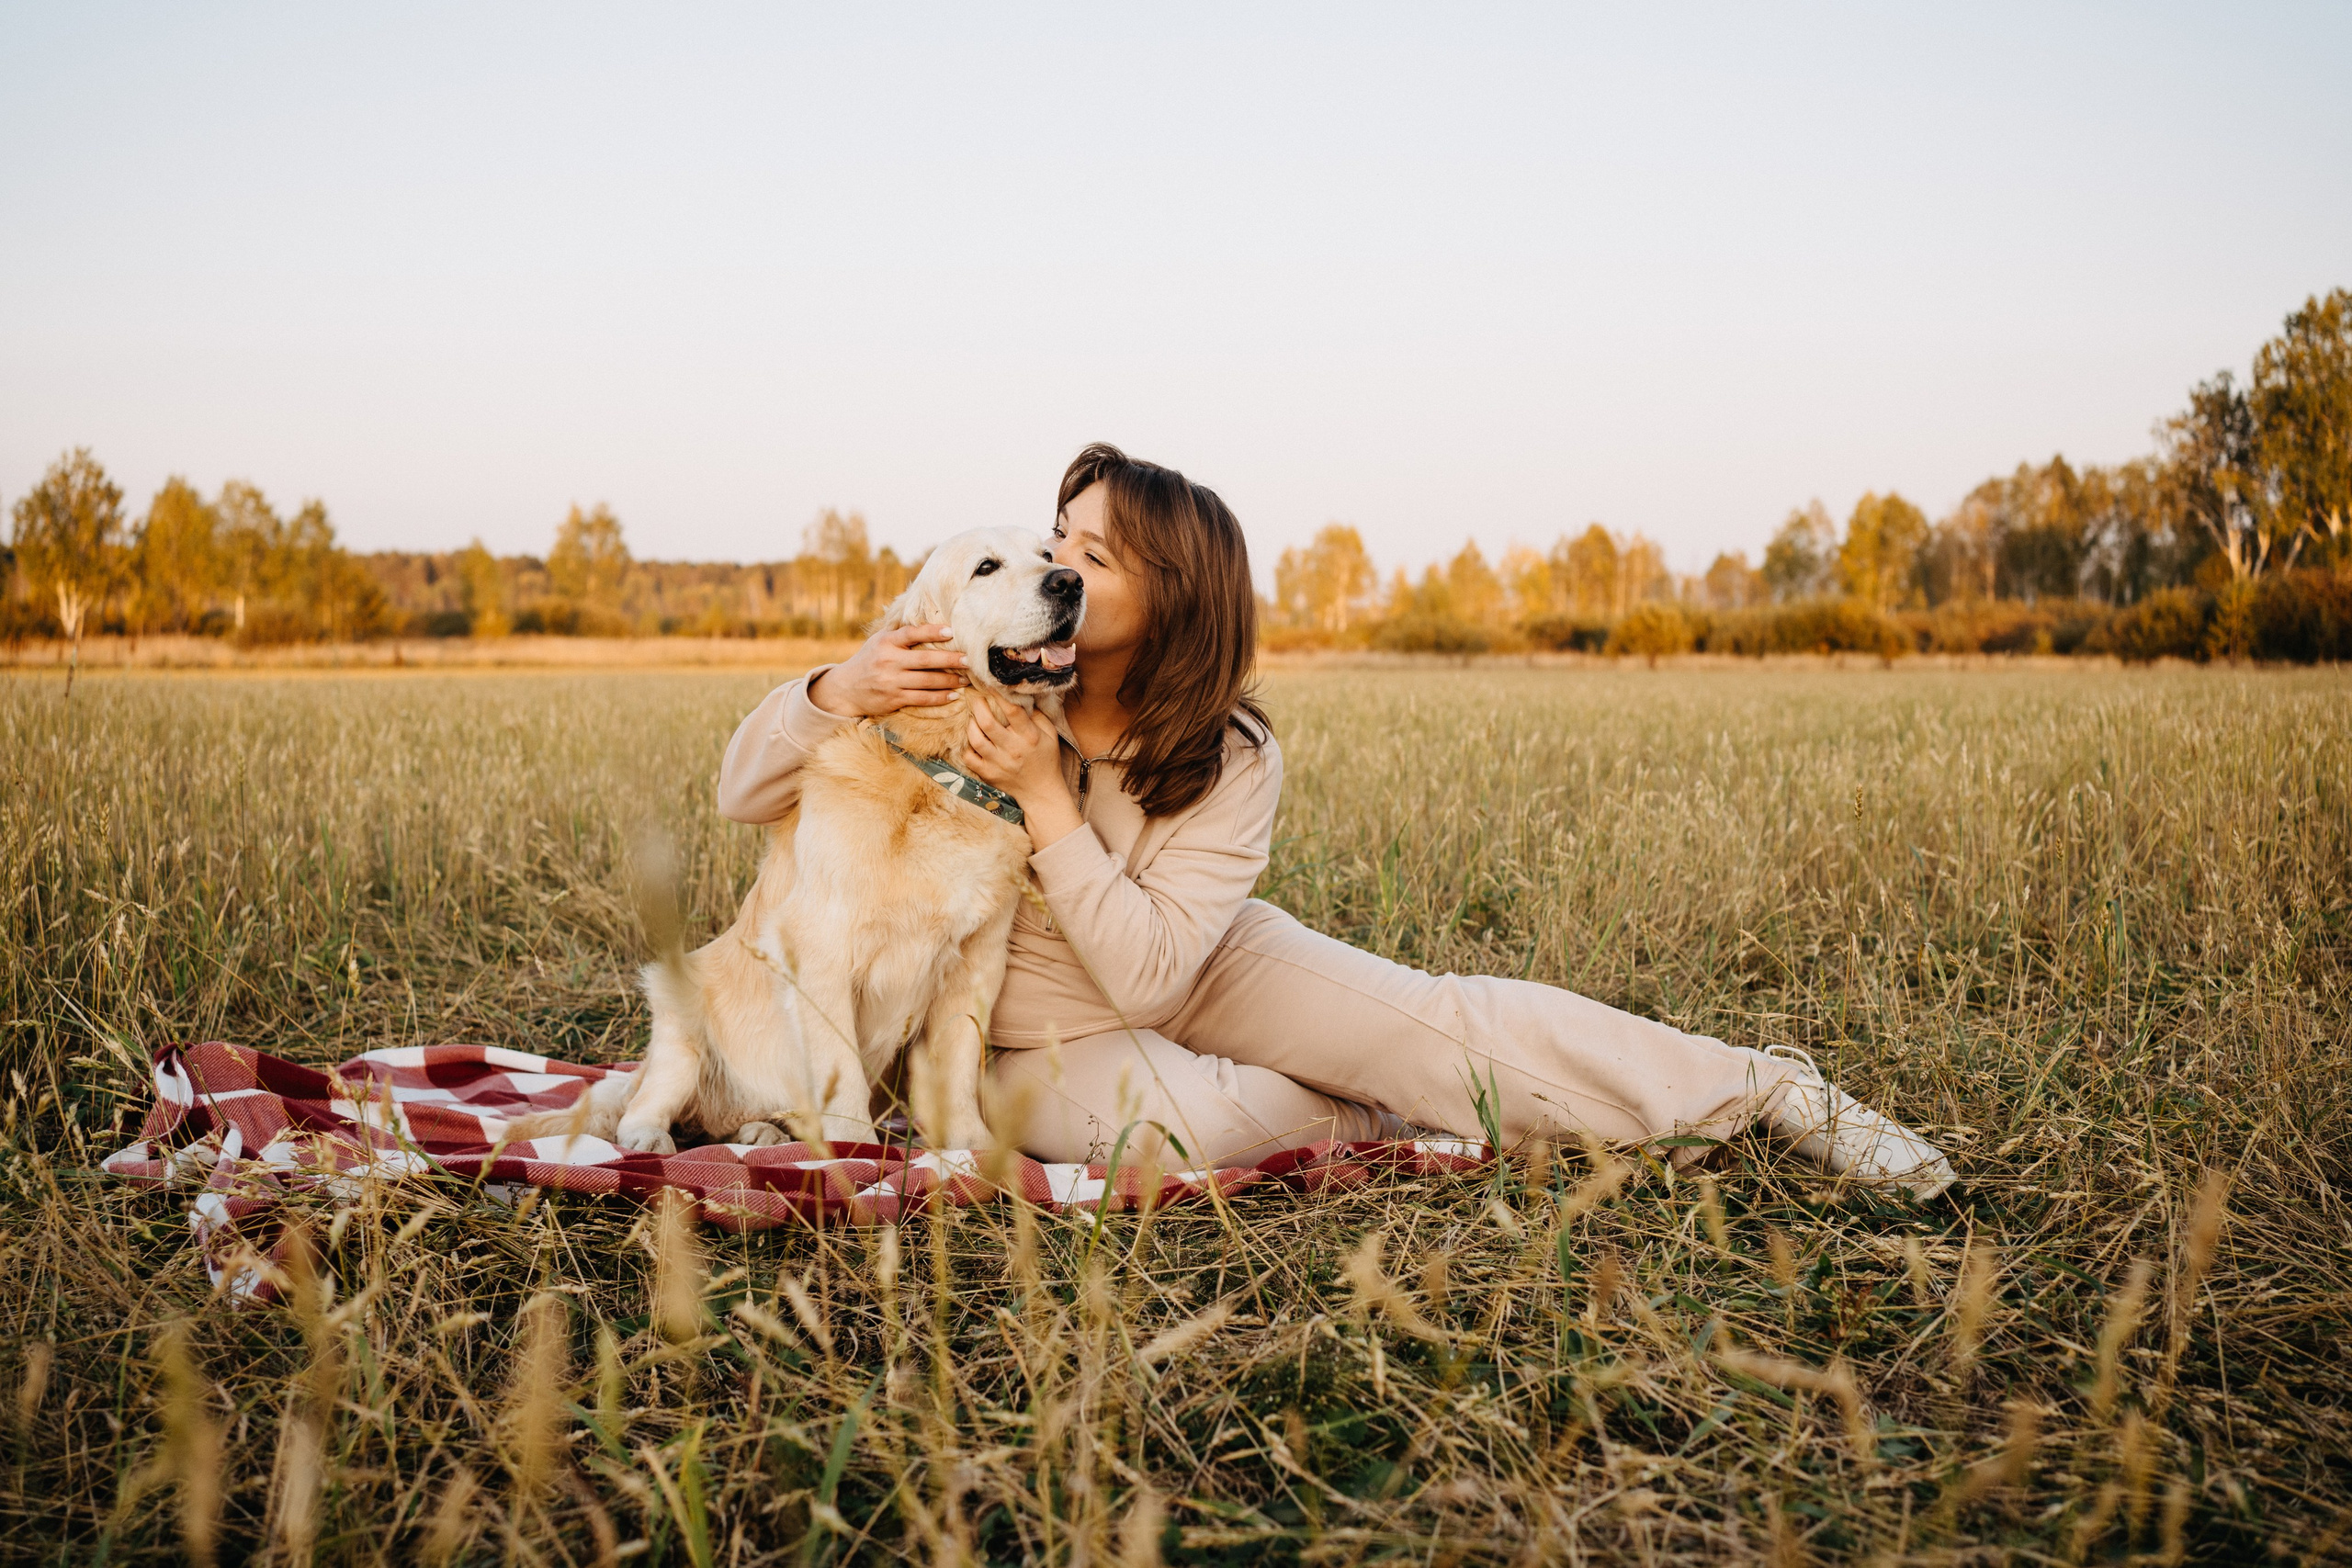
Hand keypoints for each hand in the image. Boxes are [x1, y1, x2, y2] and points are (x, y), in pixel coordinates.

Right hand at [807, 624, 966, 717]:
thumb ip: (900, 634)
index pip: (911, 633)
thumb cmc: (869, 660)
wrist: (845, 688)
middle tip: (968, 659)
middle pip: (925, 660)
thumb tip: (930, 622)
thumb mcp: (879, 641)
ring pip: (927, 681)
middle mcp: (888, 661)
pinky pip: (922, 698)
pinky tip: (953, 695)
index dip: (931, 632)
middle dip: (950, 660)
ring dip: (950, 680)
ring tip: (966, 679)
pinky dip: (940, 697)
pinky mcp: (894, 699)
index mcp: (886, 642)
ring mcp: (891, 681)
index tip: (951, 631)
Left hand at [965, 702, 1083, 850]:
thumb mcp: (1050, 735)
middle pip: (988, 723)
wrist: (1041, 792)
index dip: (999, 695)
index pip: (1012, 711)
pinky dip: (966, 746)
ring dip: (970, 724)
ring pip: (975, 739)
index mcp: (1029, 737)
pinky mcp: (988, 774)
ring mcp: (998, 763)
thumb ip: (1037, 715)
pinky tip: (970, 738)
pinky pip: (969, 757)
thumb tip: (1021, 697)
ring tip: (972, 718)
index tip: (991, 685)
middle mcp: (1013, 749)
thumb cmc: (1046, 760)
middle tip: (976, 698)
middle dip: (978, 706)